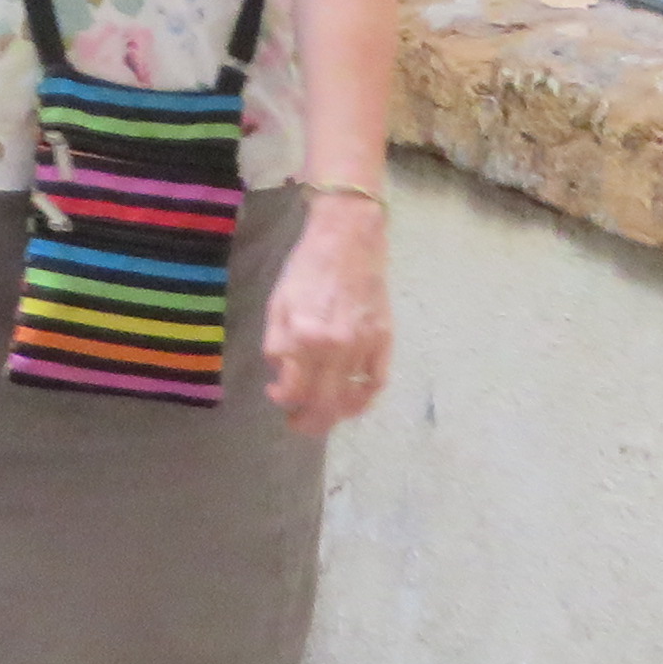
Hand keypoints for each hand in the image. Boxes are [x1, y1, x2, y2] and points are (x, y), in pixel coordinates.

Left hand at [261, 197, 392, 433]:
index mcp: (304, 337)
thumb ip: (277, 343)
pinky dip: (366, 398)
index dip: (283, 400)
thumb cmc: (307, 268)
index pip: (294, 390)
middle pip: (324, 404)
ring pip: (351, 399)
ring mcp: (364, 346)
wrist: (349, 239)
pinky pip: (377, 382)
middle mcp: (336, 348)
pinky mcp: (385, 340)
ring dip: (335, 413)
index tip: (278, 396)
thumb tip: (281, 374)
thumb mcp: (278, 303)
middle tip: (298, 424)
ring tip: (324, 415)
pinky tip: (353, 399)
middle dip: (308, 422)